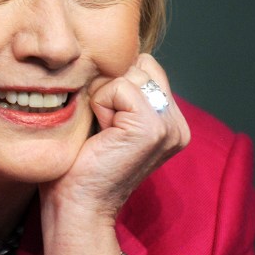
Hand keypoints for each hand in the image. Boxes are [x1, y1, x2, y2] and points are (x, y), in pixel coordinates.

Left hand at [41, 53, 190, 222]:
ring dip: (104, 96)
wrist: (76, 204)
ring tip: (102, 131)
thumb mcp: (108, 117)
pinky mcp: (153, 127)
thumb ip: (122, 88)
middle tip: (102, 127)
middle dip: (110, 86)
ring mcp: (170, 126)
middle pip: (140, 64)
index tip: (104, 121)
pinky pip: (120, 86)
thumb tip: (113, 50)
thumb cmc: (80, 163)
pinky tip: (102, 133)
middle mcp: (178, 123)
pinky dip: (102, 104)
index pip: (145, 65)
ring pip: (130, 72)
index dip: (113, 82)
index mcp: (171, 121)